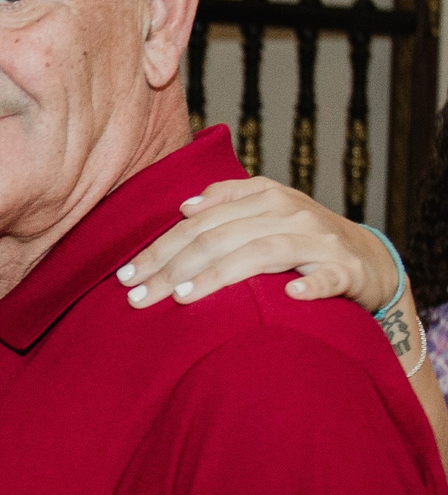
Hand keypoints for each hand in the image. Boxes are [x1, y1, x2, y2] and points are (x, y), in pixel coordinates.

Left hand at [117, 176, 396, 313]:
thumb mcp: (266, 211)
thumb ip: (228, 202)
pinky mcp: (344, 270)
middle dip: (172, 268)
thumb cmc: (302, 238)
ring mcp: (318, 241)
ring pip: (260, 253)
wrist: (368, 260)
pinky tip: (289, 295)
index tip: (126, 275)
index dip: (160, 248)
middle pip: (219, 238)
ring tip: (182, 298)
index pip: (199, 222)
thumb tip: (184, 206)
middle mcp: (290, 214)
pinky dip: (308, 286)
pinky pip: (324, 277)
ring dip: (218, 277)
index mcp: (265, 197)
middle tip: (137, 297)